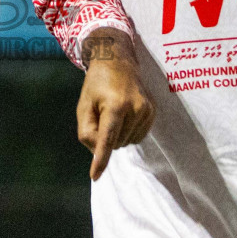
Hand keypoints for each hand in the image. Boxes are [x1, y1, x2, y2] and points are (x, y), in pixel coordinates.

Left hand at [77, 28, 154, 179]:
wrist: (118, 61)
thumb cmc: (96, 85)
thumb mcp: (83, 106)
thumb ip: (86, 132)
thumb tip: (100, 151)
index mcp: (115, 105)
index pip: (107, 139)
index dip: (101, 159)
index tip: (95, 176)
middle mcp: (135, 108)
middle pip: (115, 144)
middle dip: (105, 137)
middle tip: (101, 114)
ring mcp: (147, 111)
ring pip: (126, 143)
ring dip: (116, 135)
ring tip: (113, 112)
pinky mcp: (153, 113)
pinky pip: (136, 137)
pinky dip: (127, 132)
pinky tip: (124, 116)